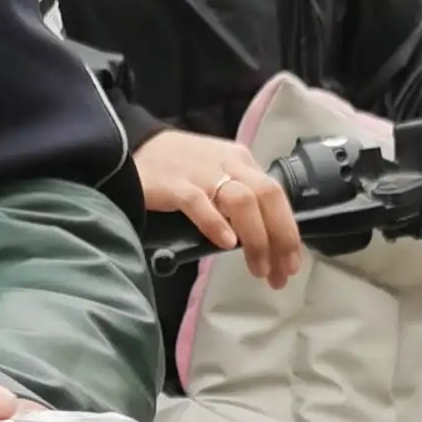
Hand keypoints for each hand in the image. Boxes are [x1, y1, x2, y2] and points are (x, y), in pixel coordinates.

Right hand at [135, 128, 304, 285]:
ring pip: (242, 201)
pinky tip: (225, 245)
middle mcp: (227, 163)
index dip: (288, 231)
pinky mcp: (174, 184)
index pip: (276, 195)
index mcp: (241, 161)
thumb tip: (261, 237)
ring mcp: (201, 172)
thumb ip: (238, 198)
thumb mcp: (217, 173)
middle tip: (280, 274)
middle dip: (280, 238)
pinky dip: (216, 224)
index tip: (290, 264)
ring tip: (258, 269)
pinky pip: (199, 203)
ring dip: (256, 239)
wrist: (130, 146)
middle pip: (267, 197)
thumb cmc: (177, 168)